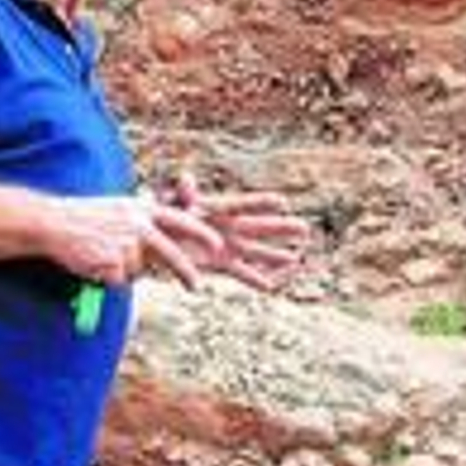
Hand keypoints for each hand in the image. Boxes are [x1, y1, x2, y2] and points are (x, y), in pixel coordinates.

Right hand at [44, 195, 223, 289]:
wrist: (55, 222)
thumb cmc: (89, 216)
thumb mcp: (122, 209)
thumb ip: (145, 222)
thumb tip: (163, 243)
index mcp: (144, 210)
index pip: (182, 220)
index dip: (202, 233)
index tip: (218, 244)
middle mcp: (139, 225)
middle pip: (171, 253)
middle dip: (186, 272)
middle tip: (196, 286)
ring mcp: (125, 244)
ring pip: (138, 270)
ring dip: (123, 270)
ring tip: (103, 255)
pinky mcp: (111, 263)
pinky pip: (119, 280)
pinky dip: (108, 277)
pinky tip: (94, 263)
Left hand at [166, 173, 308, 291]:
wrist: (160, 235)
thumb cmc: (166, 214)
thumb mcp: (171, 202)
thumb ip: (182, 195)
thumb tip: (186, 179)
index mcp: (218, 209)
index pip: (242, 205)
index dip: (261, 204)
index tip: (282, 202)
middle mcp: (229, 227)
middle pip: (258, 227)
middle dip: (281, 229)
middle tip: (305, 229)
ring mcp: (227, 246)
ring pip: (255, 251)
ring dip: (274, 256)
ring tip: (295, 258)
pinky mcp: (219, 264)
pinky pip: (239, 271)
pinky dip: (253, 278)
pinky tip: (269, 286)